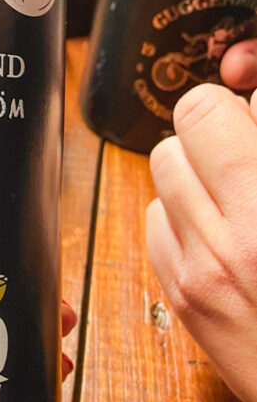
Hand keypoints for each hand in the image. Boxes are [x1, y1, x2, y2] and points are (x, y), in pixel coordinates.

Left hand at [146, 84, 256, 401]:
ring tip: (234, 192)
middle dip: (213, 132)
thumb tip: (250, 107)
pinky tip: (216, 229)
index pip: (213, 110)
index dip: (241, 106)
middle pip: (180, 131)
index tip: (254, 119)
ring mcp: (200, 267)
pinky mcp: (182, 295)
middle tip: (245, 152)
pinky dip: (179, 215)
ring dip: (195, 171)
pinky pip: (153, 221)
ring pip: (161, 172)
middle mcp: (235, 235)